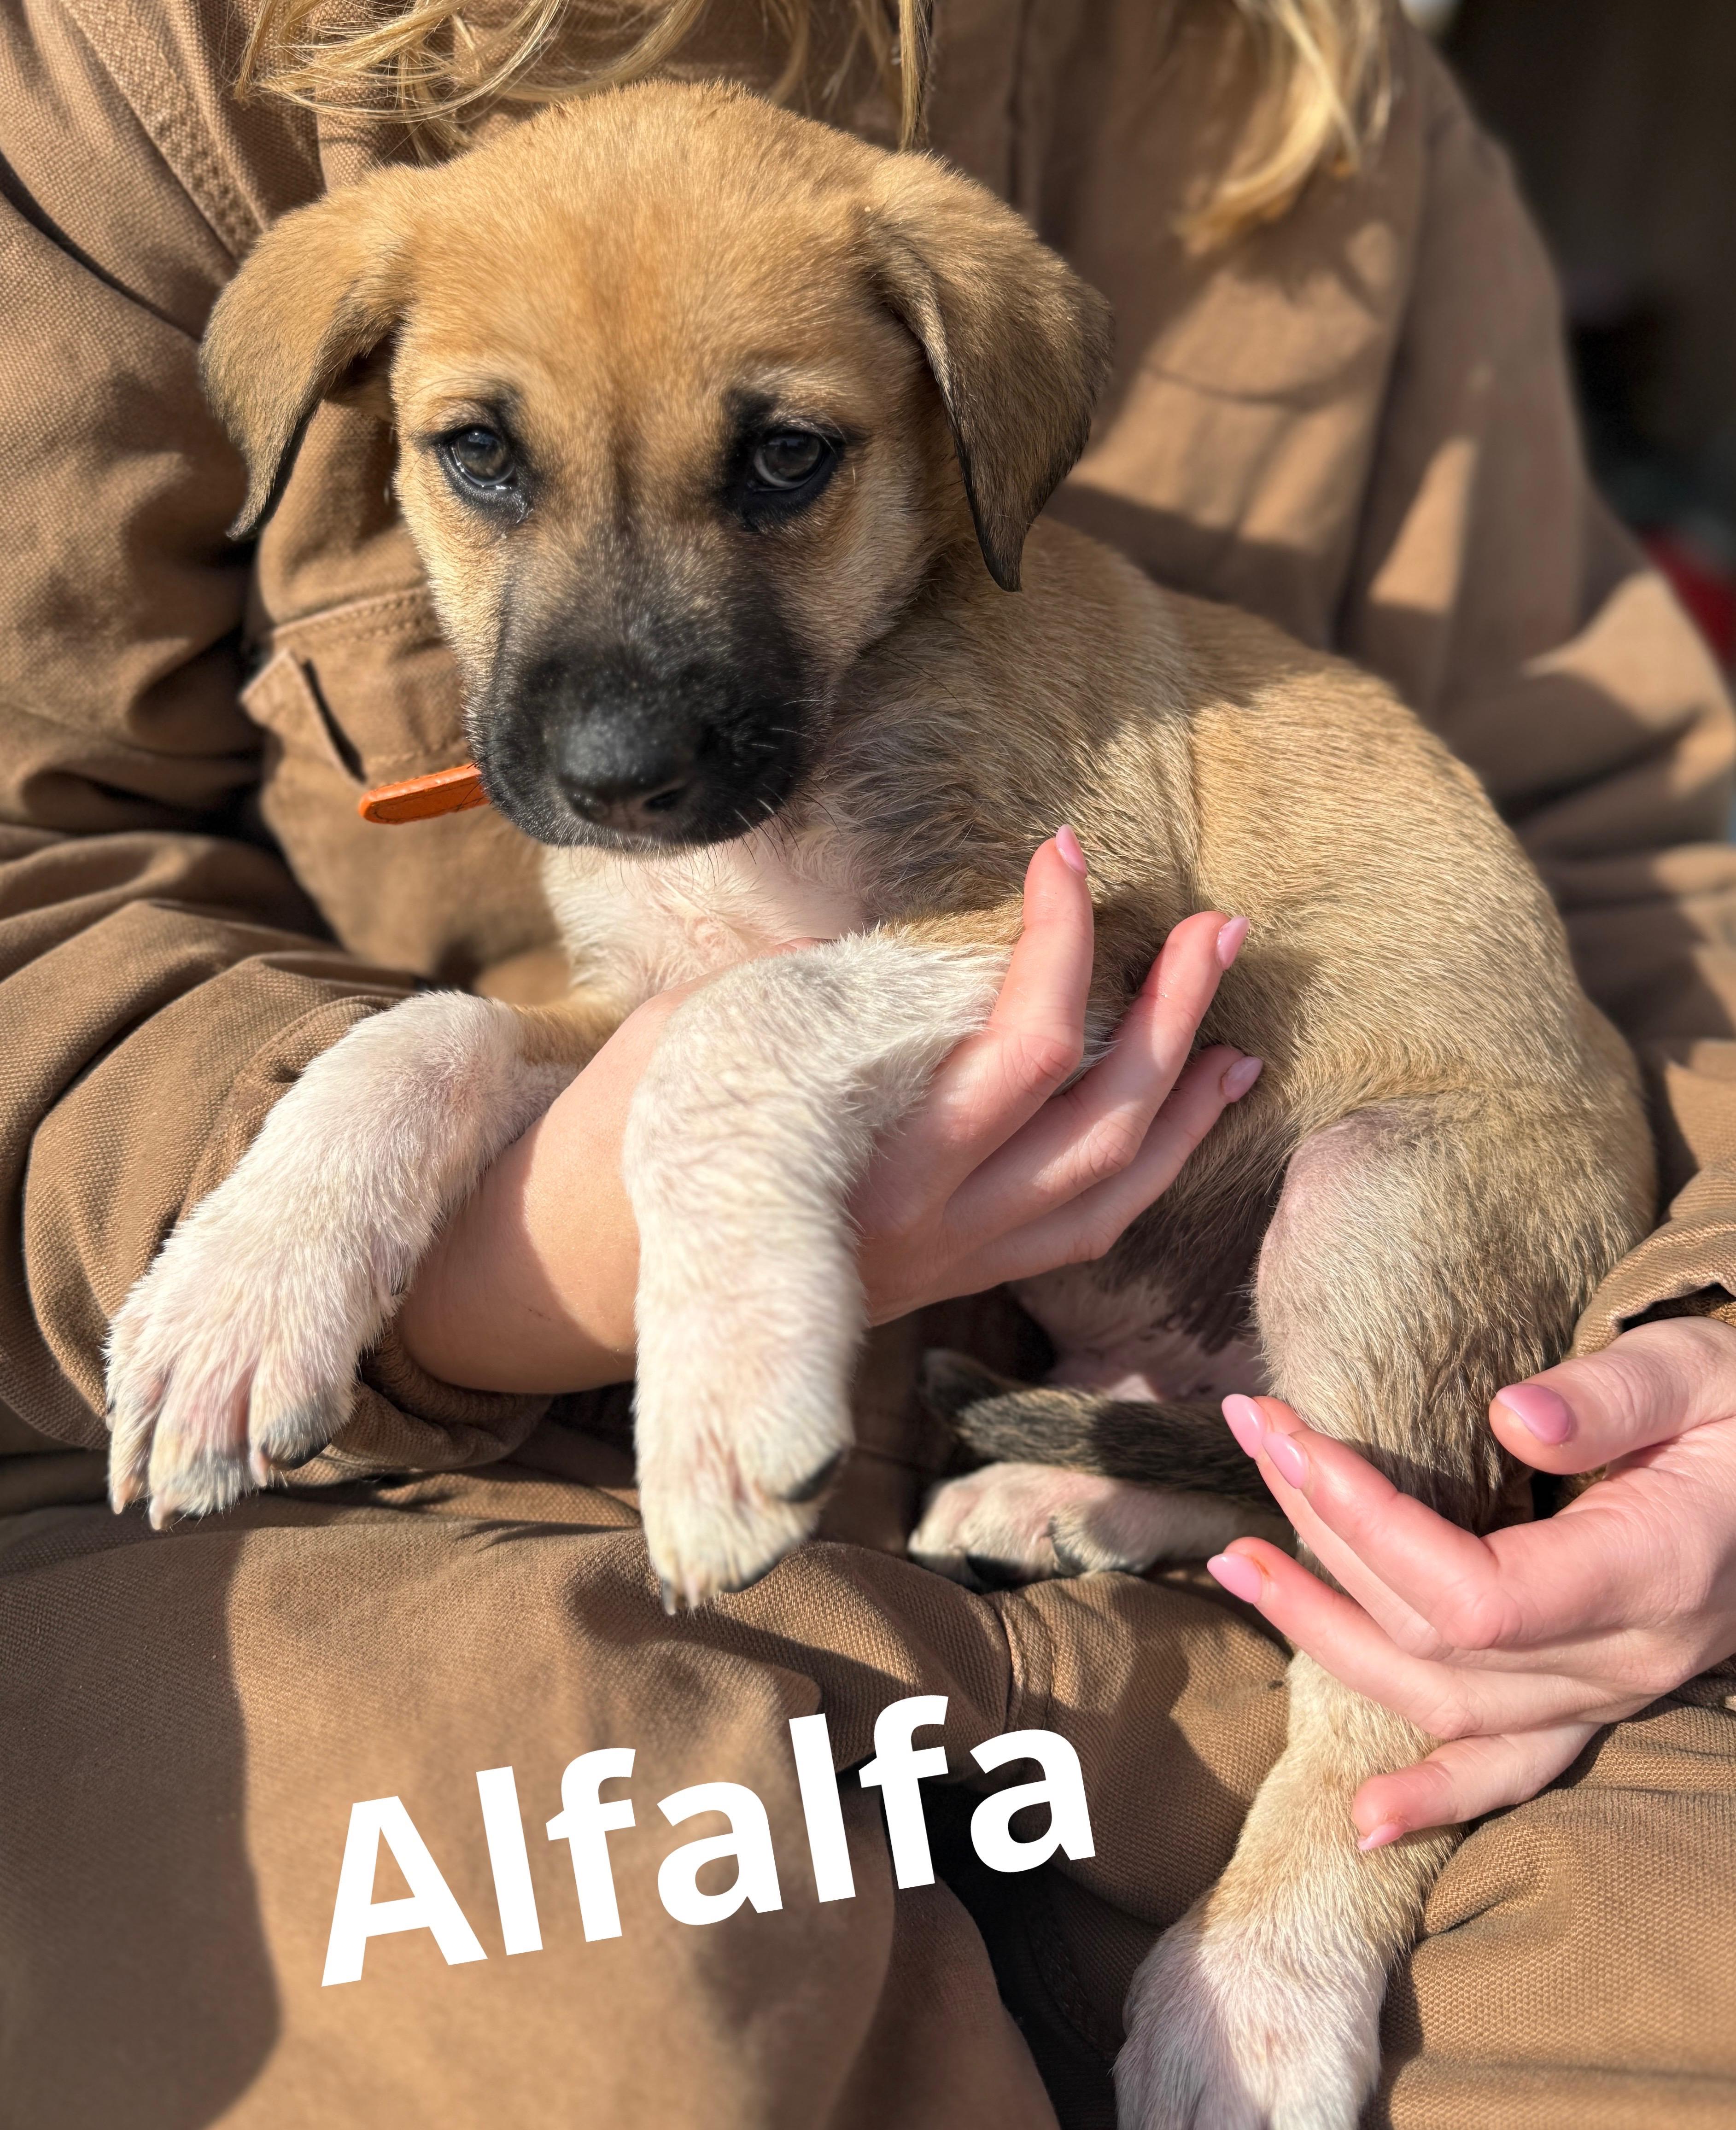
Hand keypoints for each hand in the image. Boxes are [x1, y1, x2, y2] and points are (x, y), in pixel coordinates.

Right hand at [399, 829, 1261, 1392]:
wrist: (595, 1257)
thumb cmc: (651, 1116)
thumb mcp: (726, 1024)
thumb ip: (841, 986)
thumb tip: (938, 926)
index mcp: (875, 1154)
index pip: (1026, 1045)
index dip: (1064, 937)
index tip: (1062, 849)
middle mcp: (933, 1222)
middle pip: (1103, 1116)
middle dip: (1172, 1012)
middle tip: (1213, 925)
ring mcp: (952, 1261)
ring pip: (1118, 1184)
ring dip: (1189, 1094)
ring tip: (1234, 1015)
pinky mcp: (956, 1280)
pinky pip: (1089, 1227)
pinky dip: (1157, 1162)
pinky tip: (1196, 1104)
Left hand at [1206, 1318, 1735, 1845]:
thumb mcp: (1706, 1372)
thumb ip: (1617, 1395)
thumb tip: (1514, 1417)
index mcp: (1652, 1573)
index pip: (1475, 1592)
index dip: (1369, 1527)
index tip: (1294, 1439)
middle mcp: (1627, 1656)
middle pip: (1435, 1637)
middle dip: (1324, 1540)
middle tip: (1255, 1438)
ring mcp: (1611, 1693)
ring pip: (1444, 1704)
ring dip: (1328, 1641)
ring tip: (1237, 1565)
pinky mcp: (1596, 1702)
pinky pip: (1511, 1770)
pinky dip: (1437, 1798)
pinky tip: (1361, 1820)